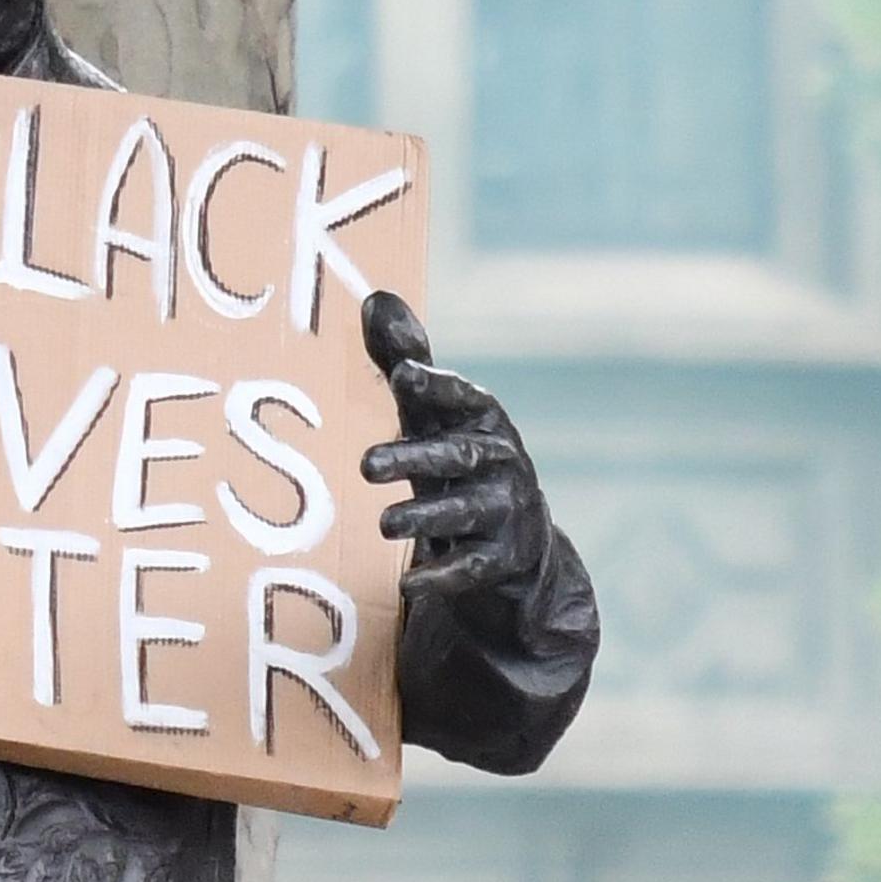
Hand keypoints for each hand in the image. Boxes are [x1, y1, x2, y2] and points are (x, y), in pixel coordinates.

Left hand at [360, 292, 550, 602]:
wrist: (515, 541)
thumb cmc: (459, 463)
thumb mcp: (434, 416)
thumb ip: (407, 361)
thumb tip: (376, 296)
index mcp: (484, 420)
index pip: (464, 396)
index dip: (436, 385)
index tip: (402, 376)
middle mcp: (502, 462)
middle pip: (460, 455)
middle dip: (415, 457)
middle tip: (365, 465)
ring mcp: (506, 512)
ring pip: (466, 512)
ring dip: (426, 516)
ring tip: (385, 525)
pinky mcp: (503, 559)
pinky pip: (472, 568)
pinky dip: (443, 577)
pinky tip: (410, 584)